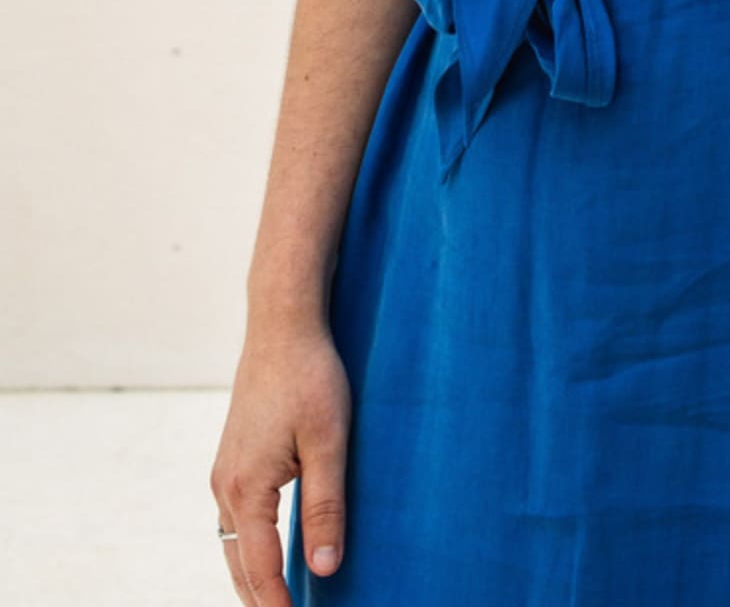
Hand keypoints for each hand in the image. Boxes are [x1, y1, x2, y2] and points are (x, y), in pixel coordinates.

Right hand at [210, 316, 352, 601]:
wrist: (281, 325)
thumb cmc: (311, 377)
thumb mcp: (329, 441)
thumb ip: (326, 505)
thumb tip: (324, 568)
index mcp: (247, 489)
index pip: (261, 569)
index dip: (279, 605)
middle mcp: (226, 487)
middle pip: (240, 564)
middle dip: (260, 599)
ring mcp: (224, 472)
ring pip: (234, 543)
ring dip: (252, 575)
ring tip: (278, 601)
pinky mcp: (232, 458)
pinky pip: (236, 519)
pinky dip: (249, 547)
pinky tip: (269, 552)